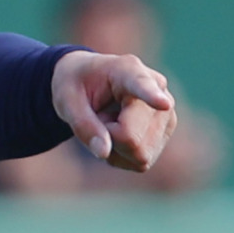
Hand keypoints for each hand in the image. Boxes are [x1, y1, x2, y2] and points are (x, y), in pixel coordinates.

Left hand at [51, 51, 176, 172]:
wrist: (89, 82)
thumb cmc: (76, 86)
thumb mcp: (66, 100)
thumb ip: (82, 124)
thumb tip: (104, 153)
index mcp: (128, 70)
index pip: (142, 85)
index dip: (153, 97)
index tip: (163, 103)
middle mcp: (157, 89)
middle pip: (132, 138)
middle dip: (107, 136)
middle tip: (98, 116)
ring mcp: (166, 113)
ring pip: (140, 154)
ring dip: (115, 146)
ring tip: (109, 121)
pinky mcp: (165, 133)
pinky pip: (141, 162)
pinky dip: (122, 154)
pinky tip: (118, 133)